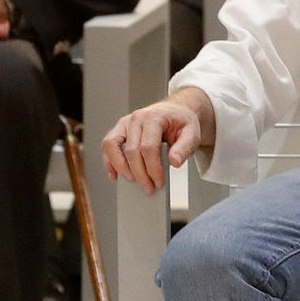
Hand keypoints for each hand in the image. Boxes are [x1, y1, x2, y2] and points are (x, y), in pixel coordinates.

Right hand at [101, 87, 215, 194]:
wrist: (175, 112)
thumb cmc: (182, 123)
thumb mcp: (192, 134)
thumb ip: (185, 148)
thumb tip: (174, 162)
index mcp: (154, 117)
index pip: (148, 147)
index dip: (152, 168)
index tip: (159, 182)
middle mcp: (136, 118)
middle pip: (131, 150)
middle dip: (140, 174)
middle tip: (149, 188)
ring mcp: (125, 123)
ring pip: (112, 147)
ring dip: (121, 168)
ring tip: (134, 182)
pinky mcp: (118, 130)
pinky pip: (107, 146)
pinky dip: (109, 162)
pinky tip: (115, 176)